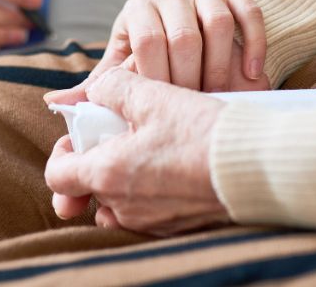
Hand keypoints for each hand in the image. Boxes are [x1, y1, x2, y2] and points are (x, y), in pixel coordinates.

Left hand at [45, 68, 230, 235]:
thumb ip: (114, 87)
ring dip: (127, 177)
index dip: (63, 151)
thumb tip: (97, 89)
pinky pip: (150, 212)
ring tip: (151, 147)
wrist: (257, 167)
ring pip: (120, 202)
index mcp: (108, 174)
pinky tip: (175, 165)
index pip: (58, 175)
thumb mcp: (154, 96)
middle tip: (124, 134)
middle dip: (101, 160)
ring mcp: (152, 222)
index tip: (84, 134)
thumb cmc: (203, 132)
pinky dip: (153, 191)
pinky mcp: (178, 227)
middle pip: (92, 188)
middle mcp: (125, 207)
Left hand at [46, 0, 267, 107]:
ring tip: (220, 97)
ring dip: (222, 66)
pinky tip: (252, 74)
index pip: (148, 42)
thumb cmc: (146, 38)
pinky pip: (249, 11)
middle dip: (191, 78)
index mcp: (138, 8)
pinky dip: (254, 43)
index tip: (163, 111)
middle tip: (194, 111)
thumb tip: (56, 104)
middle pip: (185, 36)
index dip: (157, 79)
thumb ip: (96, 83)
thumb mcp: (120, 55)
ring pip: (219, 24)